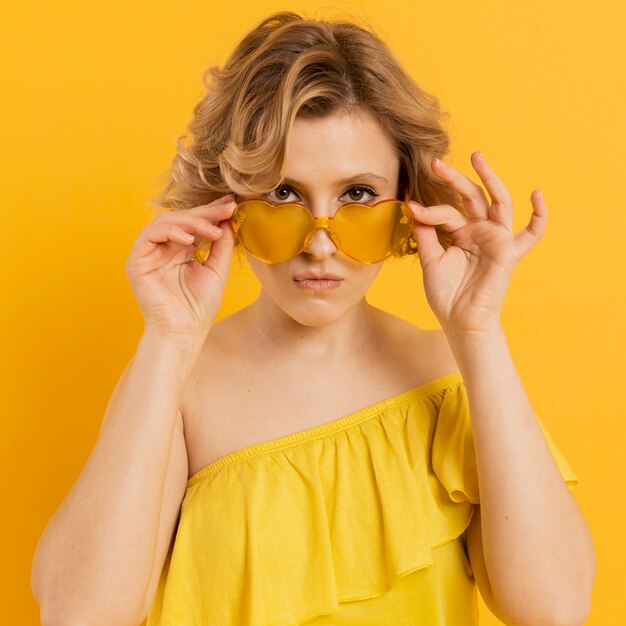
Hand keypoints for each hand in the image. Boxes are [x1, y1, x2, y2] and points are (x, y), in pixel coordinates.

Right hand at [125, 194, 236, 338]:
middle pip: (181, 218)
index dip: (212, 212)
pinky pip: (149, 235)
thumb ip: (221, 245)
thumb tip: (228, 219)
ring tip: (211, 229)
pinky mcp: (137, 261)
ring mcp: (149, 253)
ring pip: (166, 221)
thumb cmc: (199, 307)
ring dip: (191, 221)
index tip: (232, 204)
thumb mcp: (217, 270)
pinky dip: (170, 231)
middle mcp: (164, 248)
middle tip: (226, 208)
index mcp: (181, 250)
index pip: (194, 223)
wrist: (184, 331)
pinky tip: (189, 239)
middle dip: (205, 212)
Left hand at [408, 152, 546, 331]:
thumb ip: (425, 233)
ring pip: (498, 202)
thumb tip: (413, 207)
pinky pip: (532, 233)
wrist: (459, 320)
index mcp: (462, 232)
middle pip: (471, 197)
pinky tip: (537, 194)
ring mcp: (496, 239)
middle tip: (436, 164)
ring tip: (477, 157)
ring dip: (490, 178)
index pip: (447, 212)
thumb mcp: (430, 259)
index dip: (429, 210)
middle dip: (455, 179)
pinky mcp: (509, 252)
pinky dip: (539, 215)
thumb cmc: (446, 294)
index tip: (410, 206)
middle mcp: (481, 231)